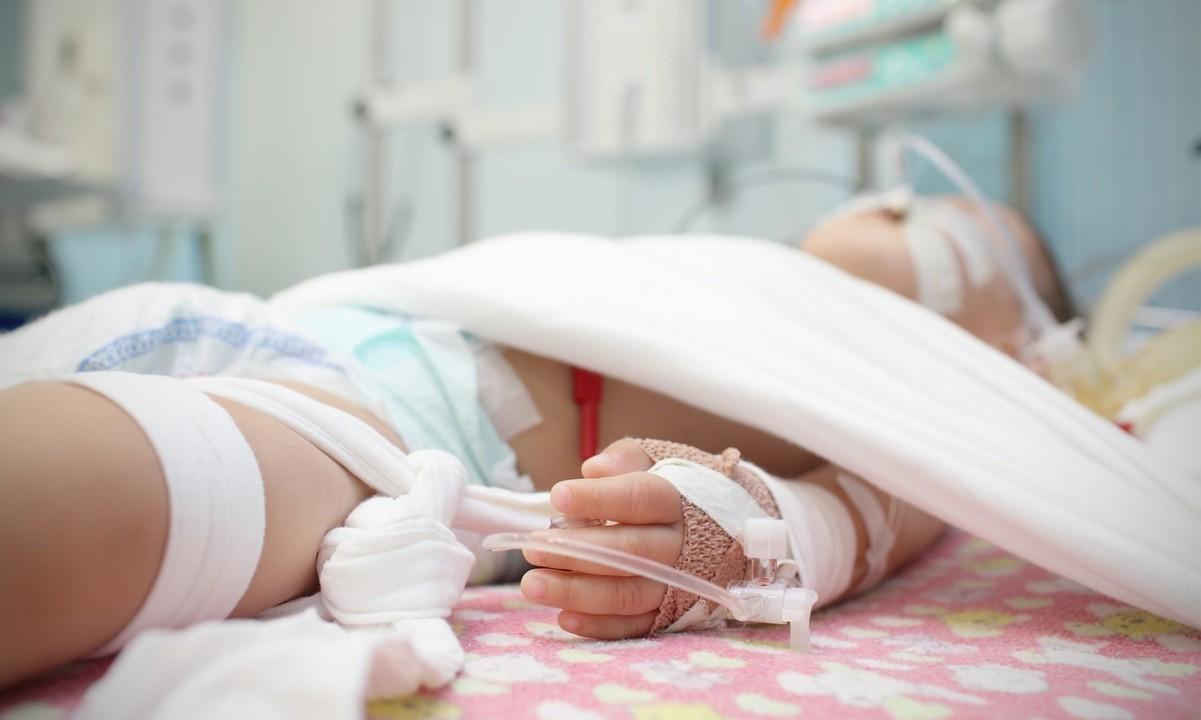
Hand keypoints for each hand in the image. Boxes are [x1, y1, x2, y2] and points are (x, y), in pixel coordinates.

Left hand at [520, 439, 683, 638]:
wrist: (726, 530)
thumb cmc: (676, 490)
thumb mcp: (659, 461)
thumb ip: (626, 459)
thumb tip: (594, 468)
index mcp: (678, 501)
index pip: (640, 497)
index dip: (599, 498)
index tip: (557, 496)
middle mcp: (682, 546)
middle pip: (631, 551)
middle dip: (579, 551)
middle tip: (533, 548)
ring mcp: (677, 585)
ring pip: (629, 593)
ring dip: (578, 592)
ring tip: (533, 586)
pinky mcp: (670, 615)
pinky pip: (636, 627)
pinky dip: (600, 626)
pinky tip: (564, 617)